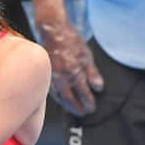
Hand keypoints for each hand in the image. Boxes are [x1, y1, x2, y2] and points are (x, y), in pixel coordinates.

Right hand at [33, 0, 103, 115]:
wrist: (52, 31)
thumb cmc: (70, 40)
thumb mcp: (86, 54)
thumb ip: (92, 72)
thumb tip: (98, 87)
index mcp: (73, 71)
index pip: (83, 92)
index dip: (88, 102)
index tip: (92, 108)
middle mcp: (61, 76)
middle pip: (69, 98)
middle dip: (77, 108)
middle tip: (83, 113)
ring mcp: (52, 76)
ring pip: (59, 96)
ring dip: (66, 105)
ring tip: (73, 110)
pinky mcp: (46, 74)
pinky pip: (51, 90)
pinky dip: (58, 97)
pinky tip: (61, 100)